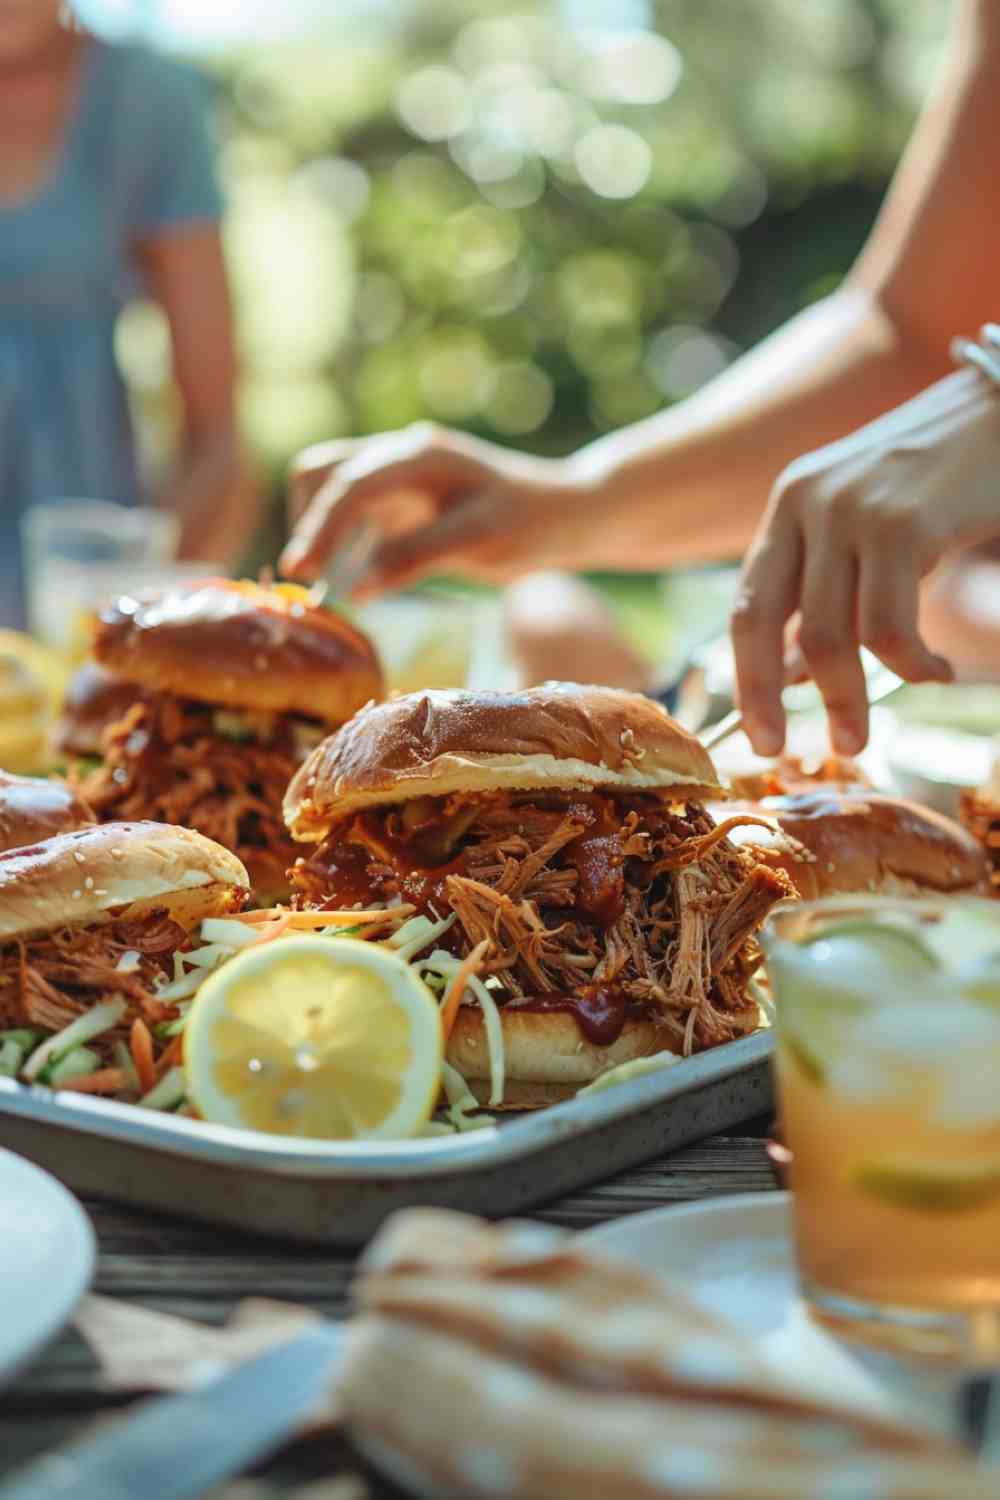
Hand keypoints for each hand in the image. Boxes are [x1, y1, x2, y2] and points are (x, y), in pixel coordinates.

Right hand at [280, 422, 588, 595]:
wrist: (567, 513)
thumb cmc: (531, 525)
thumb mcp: (480, 544)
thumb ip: (417, 558)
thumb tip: (357, 588)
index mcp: (419, 457)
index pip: (350, 487)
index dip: (320, 529)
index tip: (302, 572)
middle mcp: (401, 456)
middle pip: (322, 471)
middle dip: (308, 521)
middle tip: (308, 579)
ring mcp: (399, 475)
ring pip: (331, 487)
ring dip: (318, 527)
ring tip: (321, 580)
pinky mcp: (402, 498)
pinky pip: (353, 511)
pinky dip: (339, 538)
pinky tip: (347, 576)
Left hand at [731, 367, 999, 755]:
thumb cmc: (947, 482)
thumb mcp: (870, 533)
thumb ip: (829, 593)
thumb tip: (793, 677)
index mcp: (790, 504)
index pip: (746, 605)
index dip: (745, 677)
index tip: (758, 734)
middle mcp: (807, 501)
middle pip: (765, 625)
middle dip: (775, 700)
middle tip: (802, 749)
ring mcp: (851, 508)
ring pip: (830, 637)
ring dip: (851, 698)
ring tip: (868, 732)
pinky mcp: (902, 522)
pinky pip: (889, 628)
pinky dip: (909, 667)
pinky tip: (934, 671)